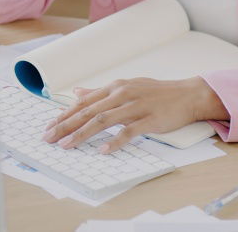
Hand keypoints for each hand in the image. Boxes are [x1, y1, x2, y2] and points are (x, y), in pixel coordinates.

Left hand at [41, 77, 228, 153]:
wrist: (187, 95)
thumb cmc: (155, 93)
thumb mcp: (126, 86)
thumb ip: (100, 92)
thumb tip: (77, 92)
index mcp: (114, 87)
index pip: (84, 102)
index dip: (65, 114)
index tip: (49, 126)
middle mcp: (122, 94)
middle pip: (88, 111)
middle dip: (66, 125)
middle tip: (49, 138)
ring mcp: (135, 106)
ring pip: (103, 120)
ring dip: (82, 133)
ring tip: (67, 145)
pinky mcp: (149, 120)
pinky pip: (128, 132)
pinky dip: (114, 141)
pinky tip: (102, 150)